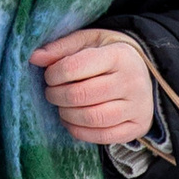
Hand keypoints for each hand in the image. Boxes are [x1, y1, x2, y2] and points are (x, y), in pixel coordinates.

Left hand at [31, 27, 155, 145]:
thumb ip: (61, 48)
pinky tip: (72, 122)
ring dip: (67, 115)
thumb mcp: (88, 42)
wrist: (143, 72)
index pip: (74, 67)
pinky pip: (103, 136)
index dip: (53, 74)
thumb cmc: (108, 55)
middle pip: (81, 95)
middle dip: (57, 96)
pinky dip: (80, 132)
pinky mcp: (138, 126)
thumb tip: (34, 57)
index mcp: (119, 55)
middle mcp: (132, 81)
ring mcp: (138, 106)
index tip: (50, 76)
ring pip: (92, 118)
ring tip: (62, 107)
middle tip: (52, 93)